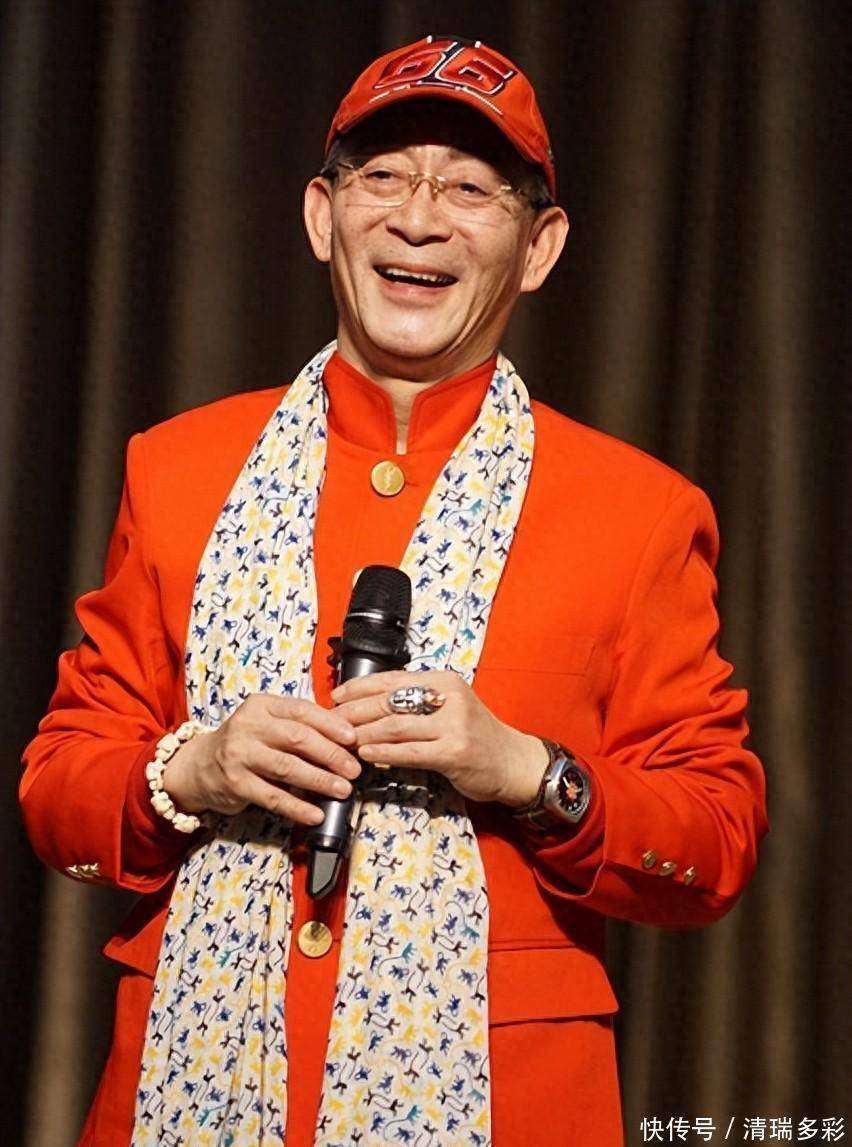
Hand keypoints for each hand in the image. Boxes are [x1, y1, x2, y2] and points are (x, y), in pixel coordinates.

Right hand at [162, 694, 361, 824]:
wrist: (199, 766)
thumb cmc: (245, 743)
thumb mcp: (267, 723)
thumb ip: (299, 725)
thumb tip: (345, 737)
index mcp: (262, 705)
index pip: (302, 711)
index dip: (331, 725)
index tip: (353, 738)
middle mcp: (248, 726)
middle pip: (298, 738)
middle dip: (331, 754)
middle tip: (354, 769)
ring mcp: (239, 754)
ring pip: (287, 768)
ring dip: (320, 780)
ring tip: (342, 790)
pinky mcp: (235, 783)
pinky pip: (273, 797)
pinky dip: (297, 807)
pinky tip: (315, 813)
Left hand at [331, 670, 547, 805]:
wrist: (513, 761)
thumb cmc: (476, 735)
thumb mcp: (449, 707)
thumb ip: (416, 702)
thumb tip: (368, 704)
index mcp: (443, 681)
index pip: (392, 678)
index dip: (359, 687)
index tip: (336, 696)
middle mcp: (449, 698)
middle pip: (389, 701)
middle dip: (355, 711)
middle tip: (332, 722)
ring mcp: (454, 725)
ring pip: (396, 726)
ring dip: (364, 733)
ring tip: (343, 740)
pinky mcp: (455, 752)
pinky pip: (410, 752)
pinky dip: (384, 752)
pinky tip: (367, 754)